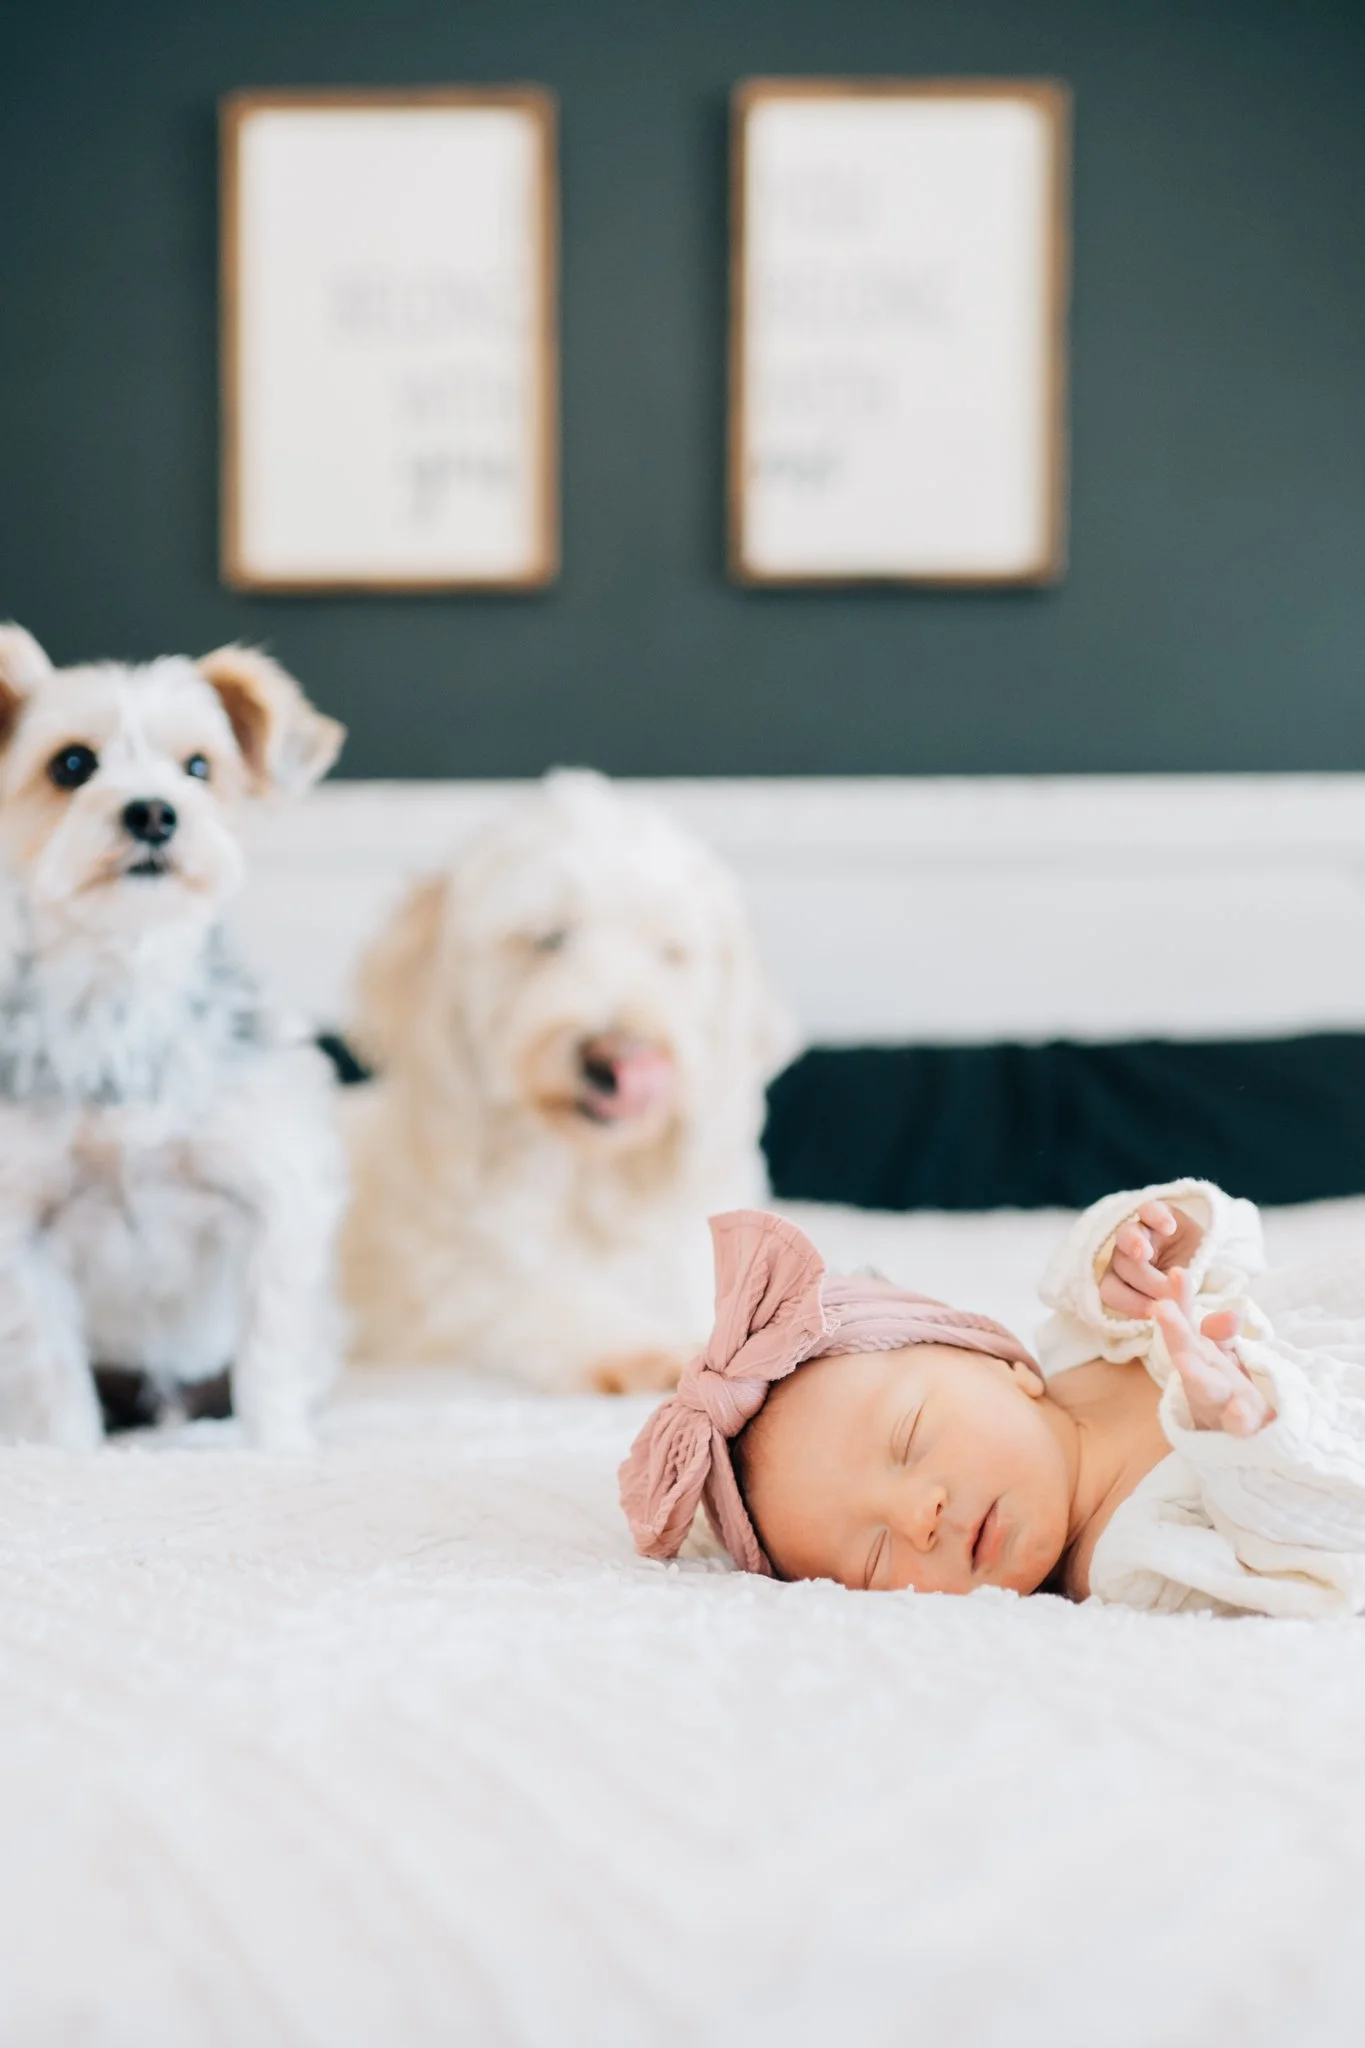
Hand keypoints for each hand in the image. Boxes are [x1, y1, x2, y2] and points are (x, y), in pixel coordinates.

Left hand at [1099, 1200, 1205, 1316]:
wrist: (1211, 1263)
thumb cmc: (1188, 1290)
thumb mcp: (1180, 1304)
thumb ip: (1171, 1310)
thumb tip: (1160, 1315)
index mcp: (1123, 1281)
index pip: (1111, 1291)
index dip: (1128, 1303)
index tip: (1152, 1313)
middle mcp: (1126, 1256)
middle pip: (1121, 1266)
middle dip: (1146, 1282)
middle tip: (1167, 1290)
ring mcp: (1142, 1232)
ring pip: (1126, 1235)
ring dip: (1133, 1244)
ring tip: (1144, 1253)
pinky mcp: (1159, 1212)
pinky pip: (1150, 1209)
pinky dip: (1156, 1216)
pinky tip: (1169, 1228)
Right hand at [1152, 1272, 1273, 1435]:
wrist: (1248, 1434)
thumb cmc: (1228, 1389)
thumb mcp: (1222, 1355)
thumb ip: (1220, 1331)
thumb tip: (1231, 1311)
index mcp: (1197, 1353)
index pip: (1185, 1321)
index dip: (1180, 1299)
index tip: (1178, 1274)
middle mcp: (1201, 1376)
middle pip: (1184, 1350)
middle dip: (1175, 1331)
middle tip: (1161, 1307)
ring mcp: (1217, 1403)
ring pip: (1204, 1388)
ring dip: (1196, 1376)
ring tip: (1187, 1364)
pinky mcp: (1236, 1428)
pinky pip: (1237, 1425)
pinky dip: (1238, 1419)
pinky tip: (1240, 1412)